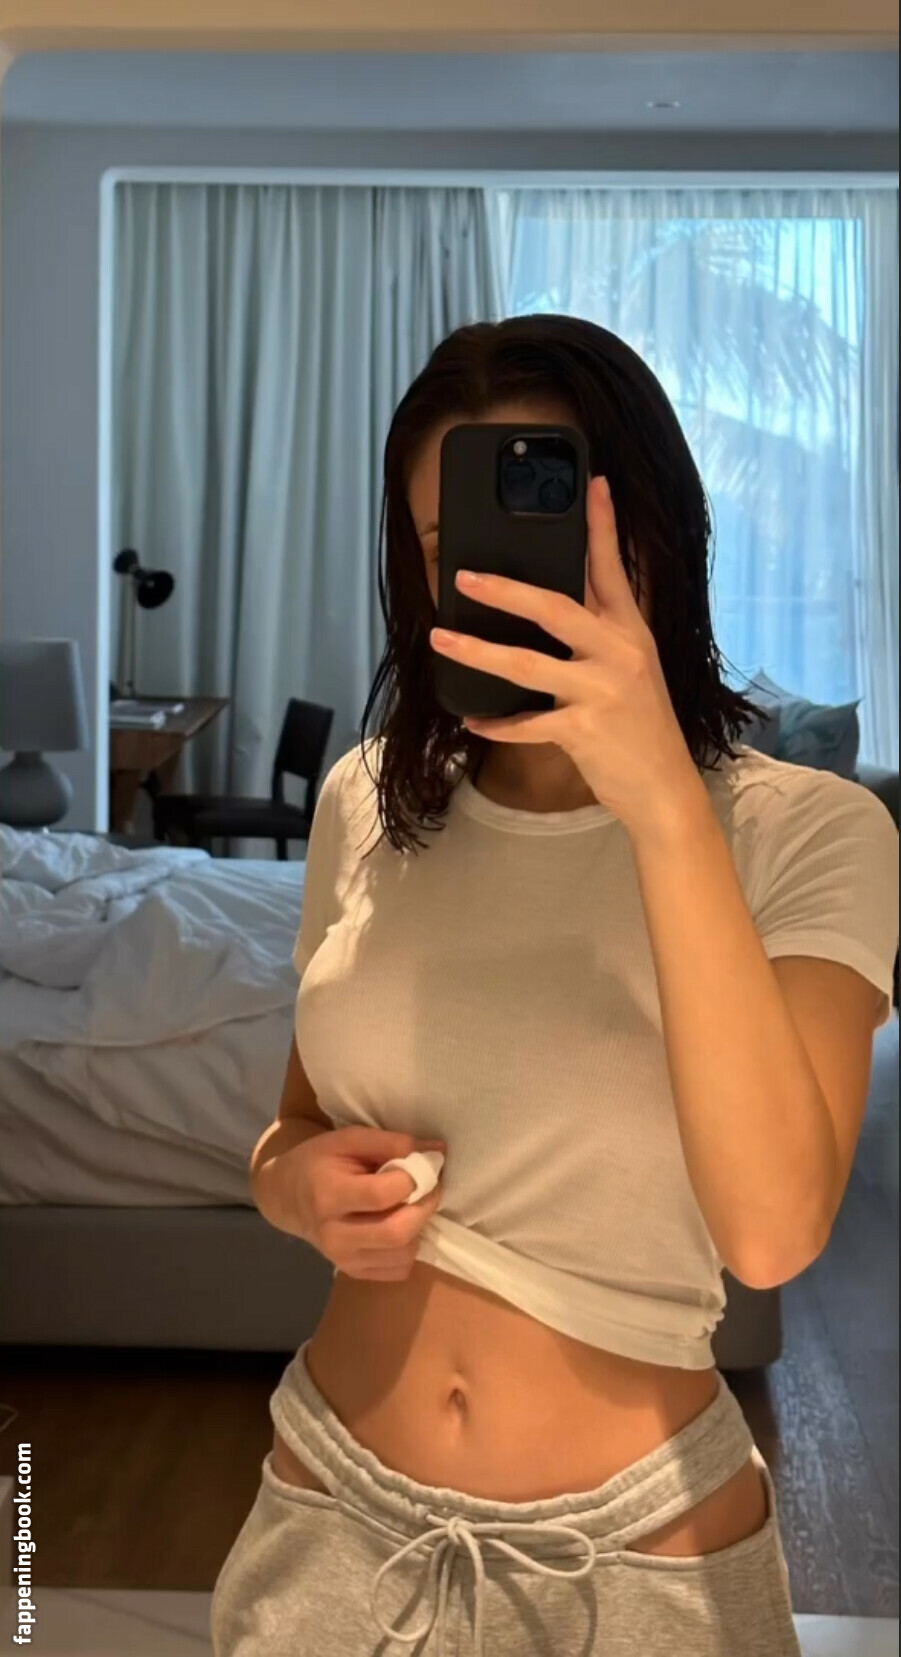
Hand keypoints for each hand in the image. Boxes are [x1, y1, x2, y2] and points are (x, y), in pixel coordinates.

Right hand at [294, 1125, 446, 1281]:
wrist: (287, 1197)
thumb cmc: (319, 1161)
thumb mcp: (349, 1139)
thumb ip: (392, 1142)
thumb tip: (438, 1151)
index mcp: (328, 1195)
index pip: (382, 1195)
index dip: (414, 1179)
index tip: (426, 1165)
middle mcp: (334, 1234)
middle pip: (396, 1232)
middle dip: (425, 1207)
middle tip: (430, 1188)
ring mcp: (342, 1259)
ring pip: (403, 1254)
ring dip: (419, 1228)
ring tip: (411, 1205)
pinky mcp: (352, 1272)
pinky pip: (399, 1270)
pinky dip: (410, 1248)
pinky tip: (399, 1225)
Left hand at [429, 476, 703, 839]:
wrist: (665, 789)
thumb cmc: (642, 729)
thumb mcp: (633, 673)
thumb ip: (599, 639)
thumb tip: (548, 610)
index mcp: (631, 633)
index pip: (614, 570)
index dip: (602, 526)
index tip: (593, 484)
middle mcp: (619, 654)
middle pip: (554, 608)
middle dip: (505, 589)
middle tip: (465, 576)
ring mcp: (602, 691)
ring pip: (526, 664)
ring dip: (477, 652)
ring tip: (441, 640)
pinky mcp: (585, 730)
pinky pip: (527, 723)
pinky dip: (497, 722)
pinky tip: (473, 718)